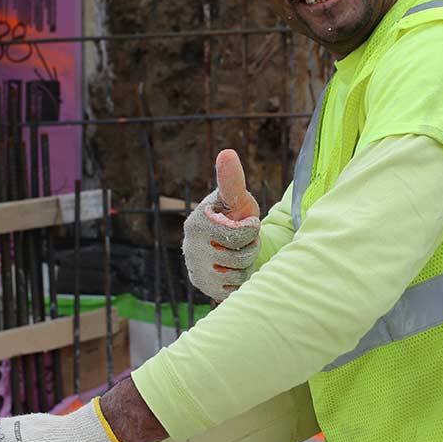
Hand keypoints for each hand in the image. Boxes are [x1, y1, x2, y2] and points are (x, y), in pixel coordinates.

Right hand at [183, 150, 260, 301]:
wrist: (226, 242)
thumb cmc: (233, 215)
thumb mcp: (236, 197)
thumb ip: (232, 180)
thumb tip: (226, 152)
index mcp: (197, 224)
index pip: (239, 235)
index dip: (251, 230)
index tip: (246, 222)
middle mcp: (191, 249)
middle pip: (241, 256)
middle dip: (250, 247)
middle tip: (241, 240)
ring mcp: (196, 270)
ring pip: (239, 274)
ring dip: (246, 264)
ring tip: (237, 253)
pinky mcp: (204, 287)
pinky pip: (234, 288)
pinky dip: (240, 280)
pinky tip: (232, 268)